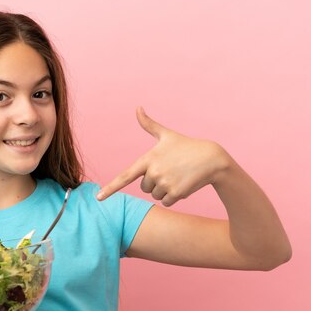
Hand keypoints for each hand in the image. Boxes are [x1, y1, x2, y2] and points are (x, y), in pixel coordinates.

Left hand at [97, 107, 230, 205]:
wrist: (211, 159)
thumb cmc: (186, 146)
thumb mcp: (166, 135)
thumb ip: (149, 124)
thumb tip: (138, 108)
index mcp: (148, 159)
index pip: (125, 176)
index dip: (110, 188)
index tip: (98, 198)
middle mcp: (154, 172)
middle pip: (144, 187)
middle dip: (155, 182)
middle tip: (170, 170)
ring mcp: (164, 183)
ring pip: (155, 196)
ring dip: (165, 190)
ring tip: (178, 175)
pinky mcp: (176, 193)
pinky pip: (166, 202)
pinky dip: (174, 196)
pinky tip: (183, 184)